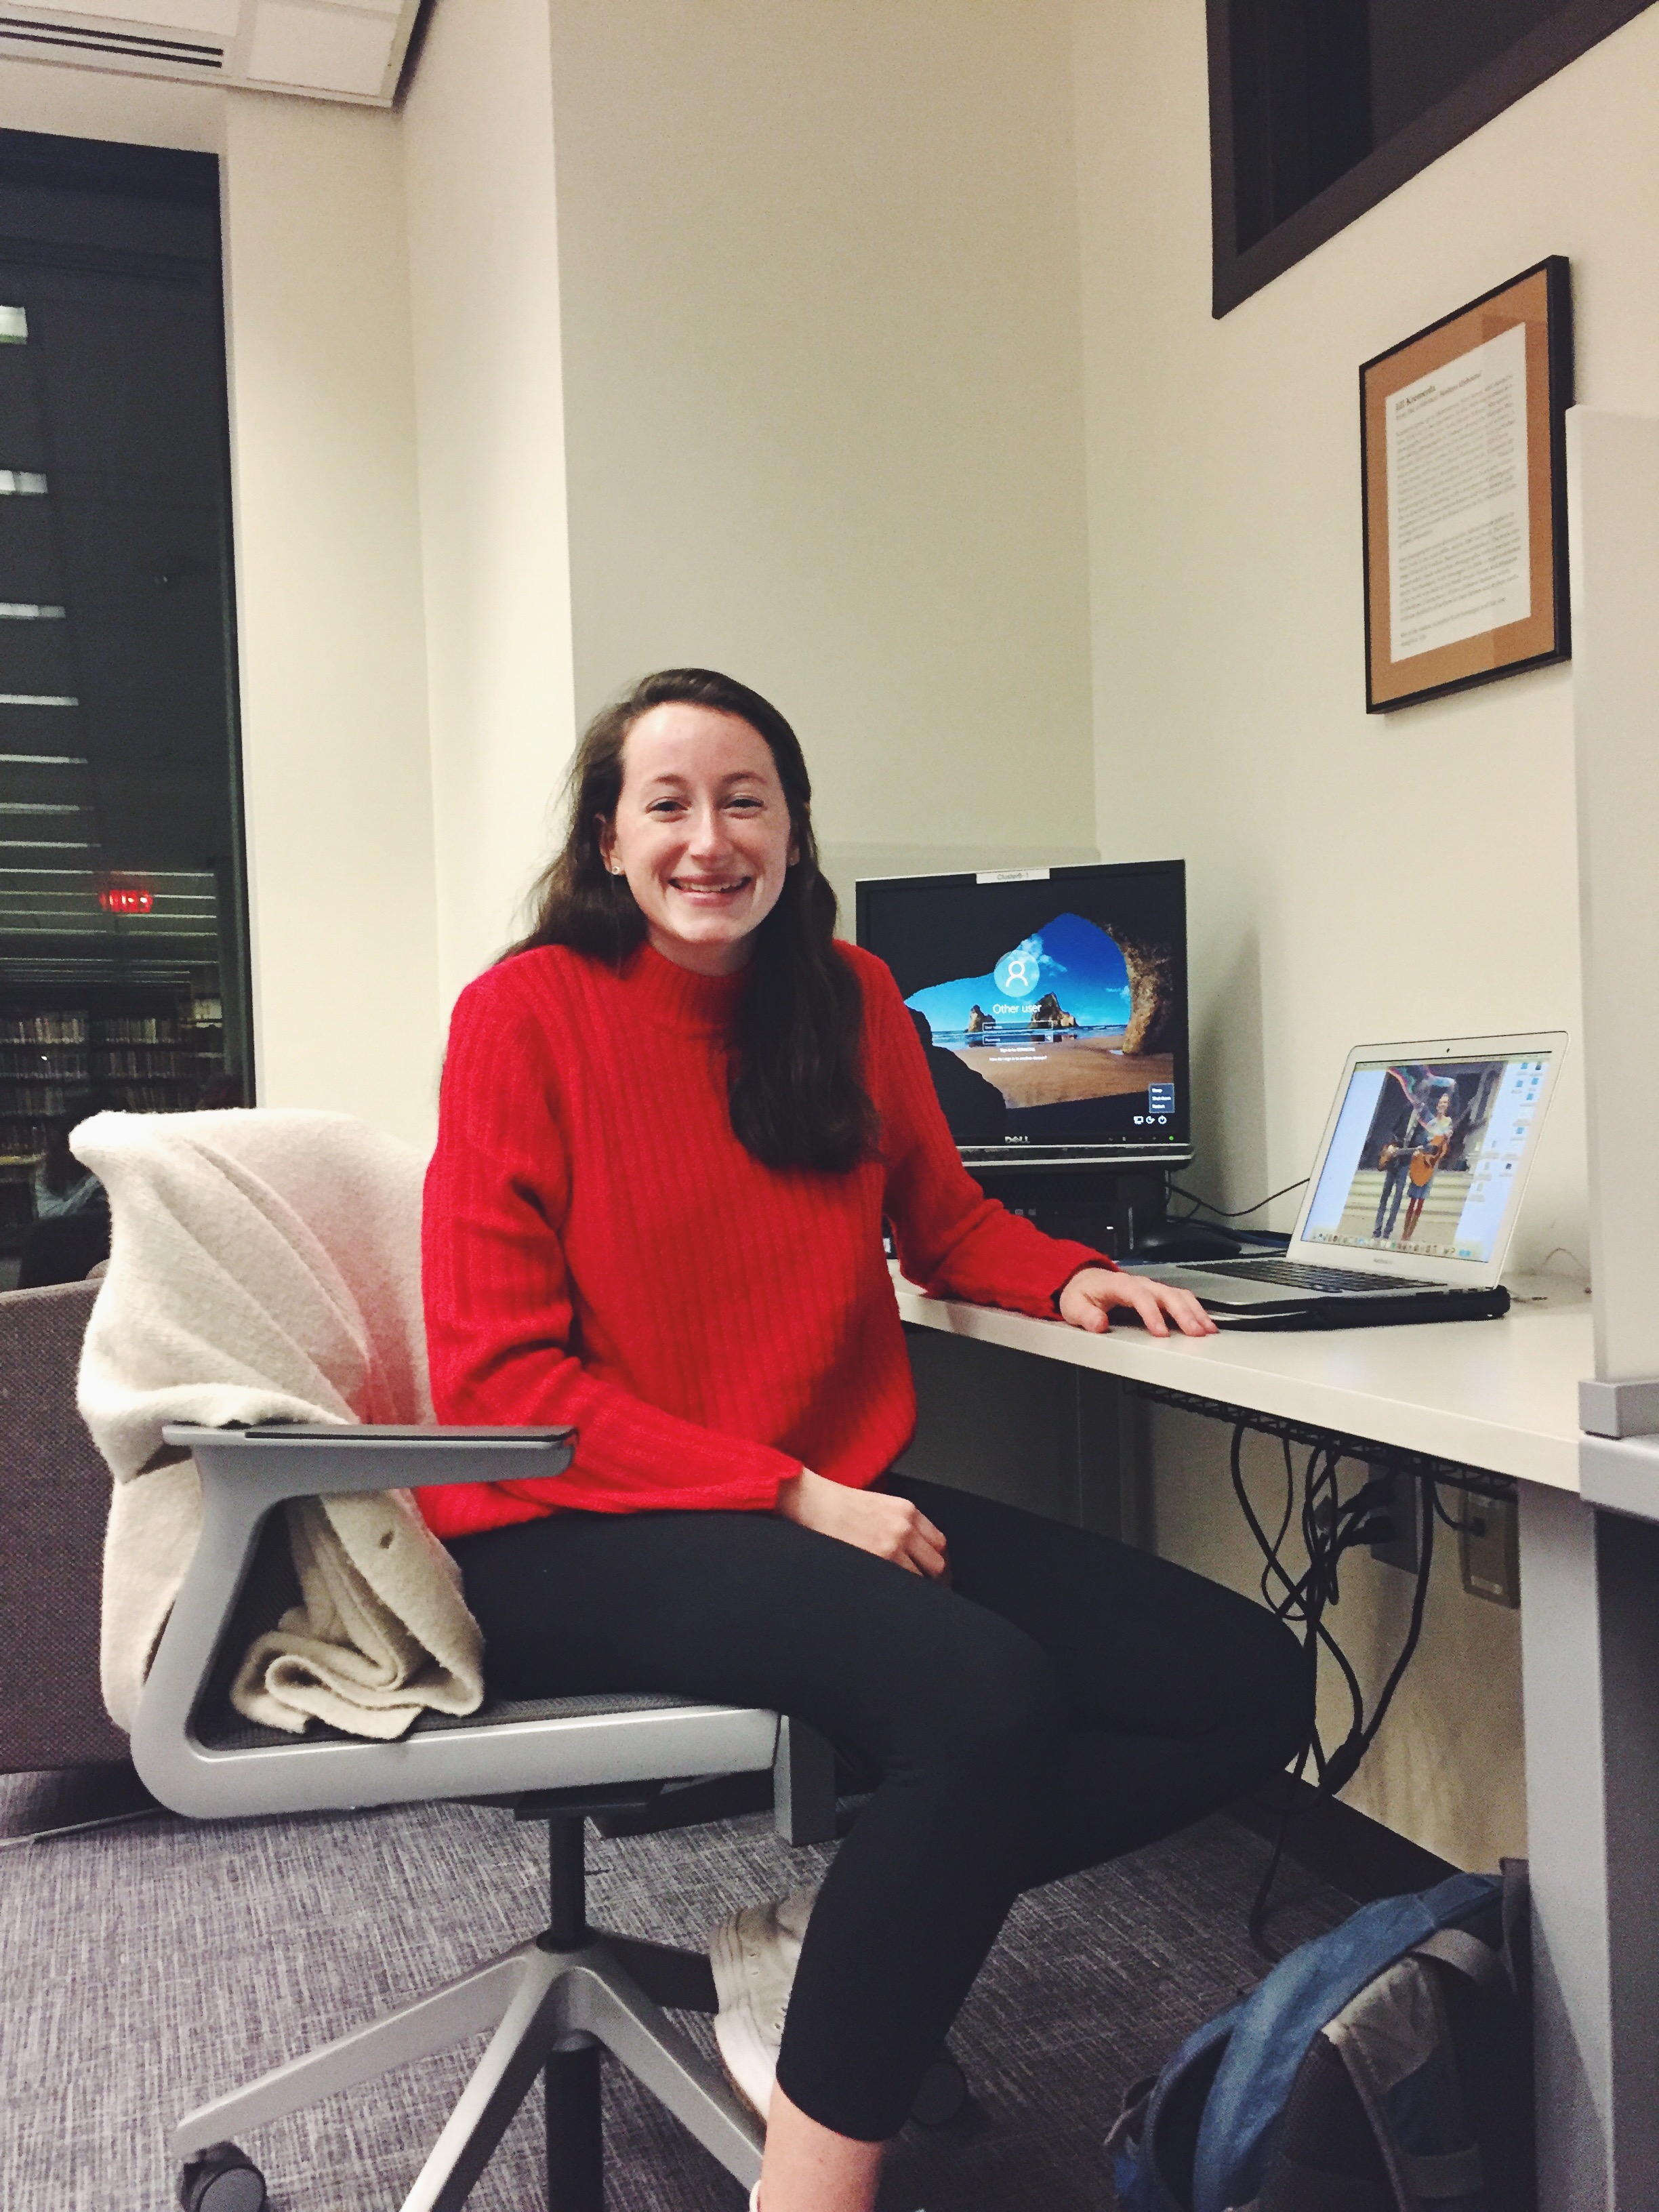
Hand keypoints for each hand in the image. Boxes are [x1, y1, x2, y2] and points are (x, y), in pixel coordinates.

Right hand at [775, 1468, 948, 1577]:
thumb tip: (917, 1550)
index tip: (929, 1569)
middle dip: (929, 1576)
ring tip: (901, 1589)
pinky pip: (902, 1583)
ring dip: (913, 1585)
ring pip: (921, 1578)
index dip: (935, 1559)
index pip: (939, 1543)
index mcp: (908, 1510)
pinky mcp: (879, 1560)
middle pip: (937, 1563)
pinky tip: (890, 1590)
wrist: (815, 1503)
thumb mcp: (881, 1504)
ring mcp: (893, 1546)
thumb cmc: (840, 1505)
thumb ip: (903, 1523)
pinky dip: (899, 1590)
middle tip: (919, 1584)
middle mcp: (905, 1527)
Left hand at [1057, 1265, 1217, 1339]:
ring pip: (1178, 1295)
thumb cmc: (1082, 1294)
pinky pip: (1181, 1298)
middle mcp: (1139, 1283)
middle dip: (1183, 1313)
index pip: (1139, 1296)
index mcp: (1118, 1285)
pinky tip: (1205, 1324)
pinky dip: (1195, 1310)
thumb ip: (1085, 1316)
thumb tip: (1099, 1324)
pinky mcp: (1158, 1293)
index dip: (1152, 1314)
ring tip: (1207, 1330)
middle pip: (1166, 1294)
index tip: (1161, 1333)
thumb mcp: (1073, 1306)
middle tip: (1195, 1333)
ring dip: (1194, 1312)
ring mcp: (1151, 1287)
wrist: (1084, 1280)